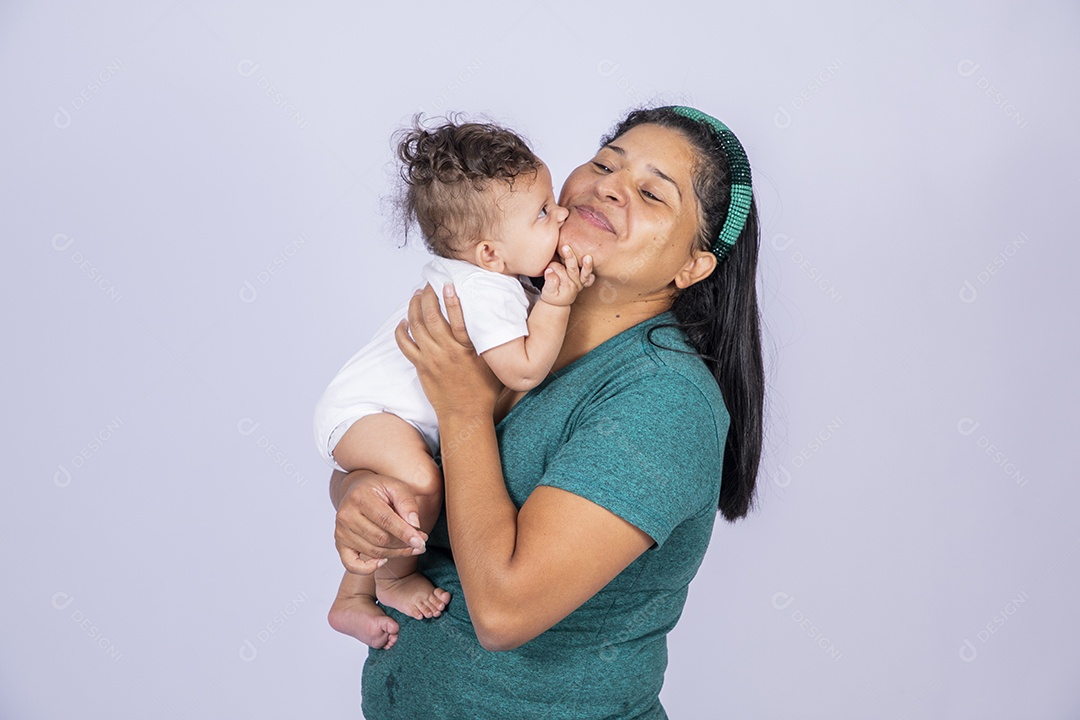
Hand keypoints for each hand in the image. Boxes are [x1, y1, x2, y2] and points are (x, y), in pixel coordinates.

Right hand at [332, 469, 428, 573]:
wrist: (357, 489)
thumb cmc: (379, 489)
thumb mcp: (396, 487)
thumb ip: (407, 503)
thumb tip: (414, 525)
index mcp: (360, 497)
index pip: (385, 520)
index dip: (404, 533)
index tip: (421, 541)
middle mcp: (346, 515)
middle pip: (380, 538)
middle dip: (403, 544)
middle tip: (421, 543)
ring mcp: (340, 531)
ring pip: (373, 551)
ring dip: (395, 554)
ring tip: (411, 548)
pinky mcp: (340, 543)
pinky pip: (351, 564)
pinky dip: (367, 569)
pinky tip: (384, 561)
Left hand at [394, 283, 502, 418]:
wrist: (465, 415)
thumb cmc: (483, 390)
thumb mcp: (494, 363)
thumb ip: (493, 343)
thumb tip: (500, 323)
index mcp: (467, 349)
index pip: (458, 319)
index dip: (452, 300)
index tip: (447, 284)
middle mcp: (447, 351)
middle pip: (431, 317)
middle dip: (427, 297)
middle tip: (428, 285)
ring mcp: (431, 359)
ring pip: (416, 326)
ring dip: (414, 307)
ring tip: (417, 295)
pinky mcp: (421, 366)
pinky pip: (405, 345)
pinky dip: (401, 331)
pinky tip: (403, 322)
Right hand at [540, 245, 594, 306]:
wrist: (560, 303)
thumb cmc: (552, 296)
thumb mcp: (547, 292)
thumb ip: (549, 282)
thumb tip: (549, 271)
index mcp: (566, 286)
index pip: (560, 271)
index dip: (553, 266)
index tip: (548, 266)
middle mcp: (575, 284)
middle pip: (573, 269)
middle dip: (569, 257)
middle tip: (565, 247)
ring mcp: (581, 281)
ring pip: (585, 273)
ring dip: (586, 265)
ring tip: (588, 258)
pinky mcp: (584, 279)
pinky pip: (589, 277)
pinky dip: (590, 270)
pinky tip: (591, 262)